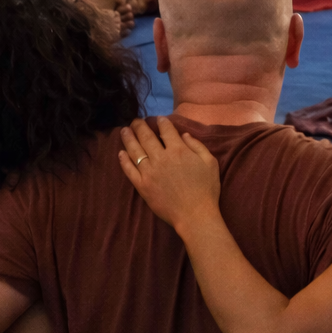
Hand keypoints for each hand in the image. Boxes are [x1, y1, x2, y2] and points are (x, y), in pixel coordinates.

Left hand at [117, 116, 221, 232]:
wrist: (195, 214)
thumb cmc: (206, 188)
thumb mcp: (210, 162)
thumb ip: (197, 146)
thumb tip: (184, 135)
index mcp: (179, 150)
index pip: (167, 131)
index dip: (162, 122)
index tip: (159, 118)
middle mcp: (161, 158)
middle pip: (147, 137)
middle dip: (140, 126)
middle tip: (135, 120)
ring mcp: (149, 172)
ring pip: (135, 151)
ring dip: (129, 138)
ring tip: (124, 131)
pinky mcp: (142, 185)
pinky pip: (129, 170)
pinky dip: (124, 160)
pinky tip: (121, 153)